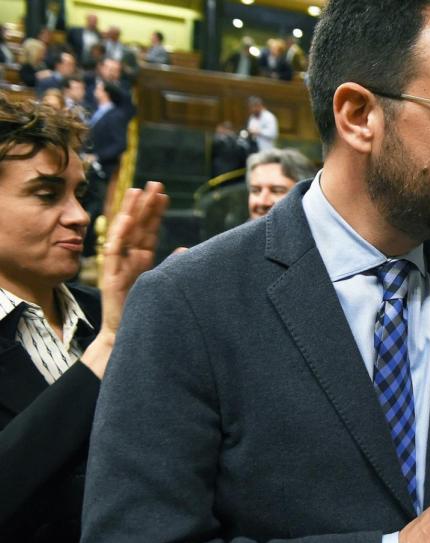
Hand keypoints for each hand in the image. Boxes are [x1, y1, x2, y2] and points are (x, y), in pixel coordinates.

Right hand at [79, 182, 167, 377]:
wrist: (126, 339)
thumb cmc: (144, 314)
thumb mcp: (161, 285)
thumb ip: (170, 266)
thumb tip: (185, 249)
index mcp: (141, 261)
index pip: (149, 231)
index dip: (155, 212)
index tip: (164, 194)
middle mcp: (128, 261)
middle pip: (138, 227)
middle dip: (145, 205)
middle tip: (154, 182)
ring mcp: (118, 268)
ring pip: (124, 234)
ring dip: (130, 212)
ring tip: (137, 190)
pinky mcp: (110, 278)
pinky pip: (113, 253)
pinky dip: (120, 235)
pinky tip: (126, 219)